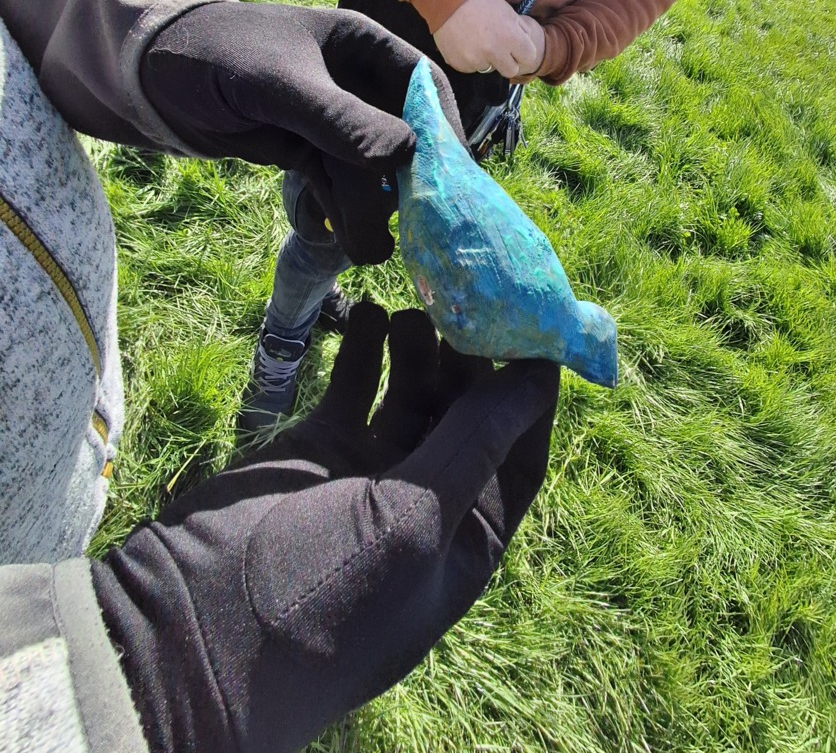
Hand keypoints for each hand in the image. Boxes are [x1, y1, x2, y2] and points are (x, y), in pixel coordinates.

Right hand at [91, 303, 559, 752]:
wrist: (197, 627)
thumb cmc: (327, 589)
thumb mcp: (417, 520)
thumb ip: (475, 442)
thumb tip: (541, 378)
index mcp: (464, 537)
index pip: (516, 453)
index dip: (528, 397)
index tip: (532, 330)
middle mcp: (424, 502)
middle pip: (465, 415)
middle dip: (467, 362)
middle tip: (460, 306)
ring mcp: (368, 470)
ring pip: (410, 394)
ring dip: (418, 350)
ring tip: (409, 313)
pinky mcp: (318, 444)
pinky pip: (353, 386)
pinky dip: (363, 348)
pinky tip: (368, 311)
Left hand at [140, 1, 464, 263]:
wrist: (153, 74)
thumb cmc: (219, 54)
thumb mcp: (280, 84)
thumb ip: (339, 120)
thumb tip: (403, 156)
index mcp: (362, 46)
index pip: (422, 87)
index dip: (443, 131)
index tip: (453, 177)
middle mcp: (355, 83)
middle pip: (399, 136)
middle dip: (404, 185)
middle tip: (412, 231)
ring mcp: (331, 120)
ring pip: (366, 170)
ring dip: (369, 210)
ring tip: (369, 251)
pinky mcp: (306, 151)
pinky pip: (336, 184)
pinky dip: (342, 210)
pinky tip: (344, 239)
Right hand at [434, 0, 544, 77]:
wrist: (448, 1)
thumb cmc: (480, 2)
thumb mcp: (508, 12)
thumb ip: (520, 31)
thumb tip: (527, 44)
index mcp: (510, 38)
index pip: (529, 59)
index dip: (523, 53)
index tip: (517, 50)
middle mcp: (494, 52)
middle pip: (511, 71)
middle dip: (507, 62)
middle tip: (498, 49)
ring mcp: (475, 60)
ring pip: (489, 69)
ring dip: (486, 60)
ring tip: (477, 42)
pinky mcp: (460, 64)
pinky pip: (470, 68)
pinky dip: (469, 59)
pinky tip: (465, 44)